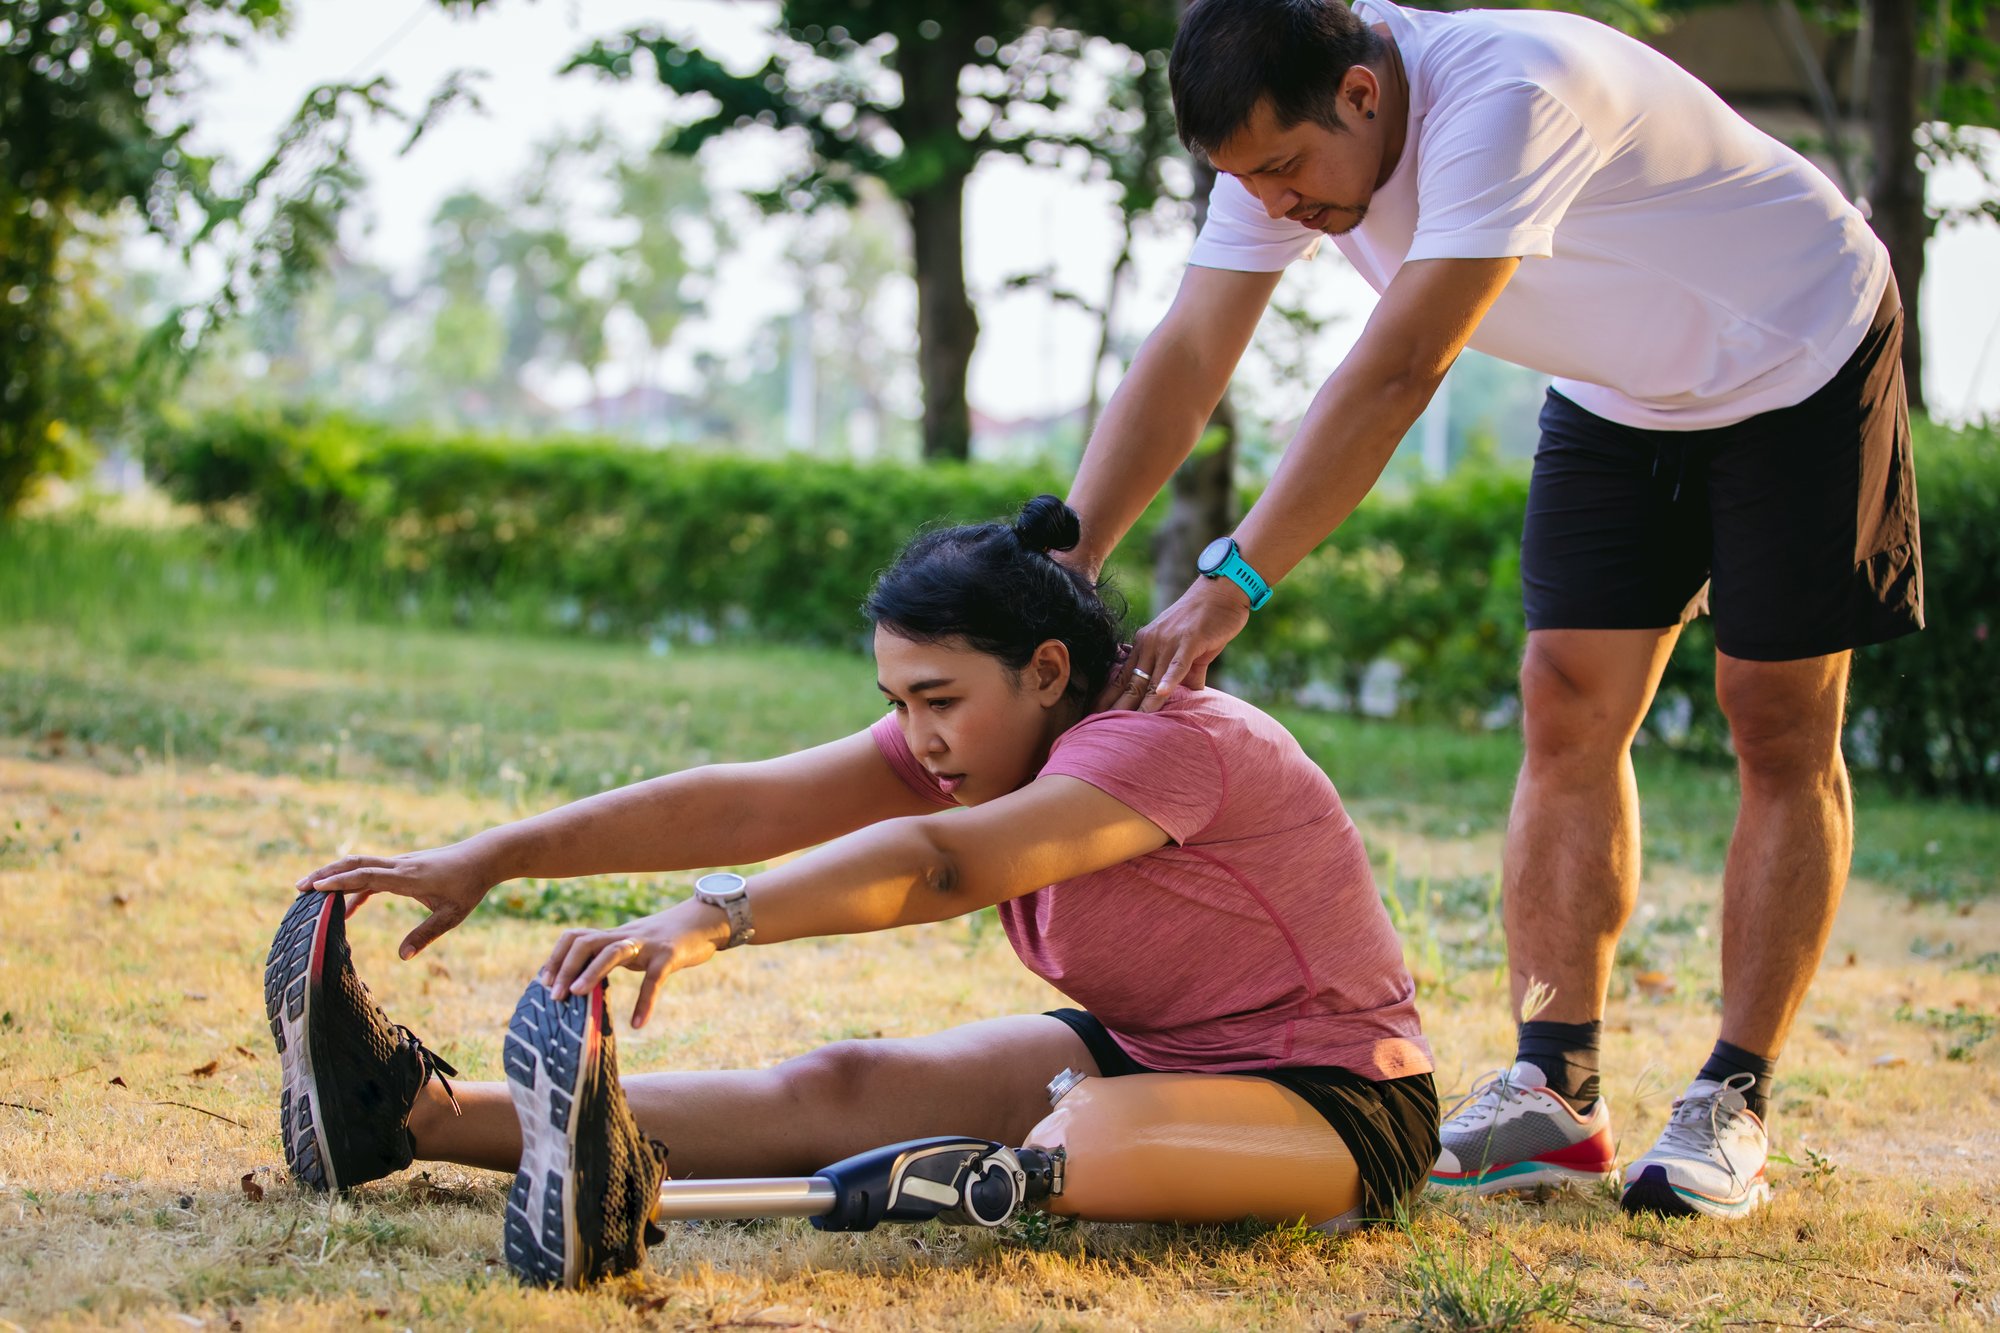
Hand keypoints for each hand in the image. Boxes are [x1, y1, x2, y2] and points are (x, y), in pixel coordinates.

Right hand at [295, 843, 496, 959]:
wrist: (483, 857)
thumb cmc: (469, 886)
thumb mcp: (452, 915)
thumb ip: (426, 934)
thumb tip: (403, 957)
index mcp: (408, 878)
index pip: (367, 877)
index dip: (341, 882)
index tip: (316, 888)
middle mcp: (399, 867)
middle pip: (355, 865)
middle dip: (326, 874)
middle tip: (300, 888)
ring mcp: (399, 864)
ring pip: (360, 866)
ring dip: (336, 876)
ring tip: (310, 893)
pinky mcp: (402, 867)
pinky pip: (372, 874)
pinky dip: (356, 887)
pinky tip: (347, 909)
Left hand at [537, 900, 728, 1028]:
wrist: (705, 920)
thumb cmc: (667, 939)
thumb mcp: (635, 944)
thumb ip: (612, 956)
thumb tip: (585, 983)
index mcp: (615, 936)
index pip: (575, 937)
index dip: (556, 957)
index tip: (543, 982)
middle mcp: (626, 936)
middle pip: (585, 941)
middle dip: (565, 966)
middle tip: (555, 996)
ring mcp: (648, 944)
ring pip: (612, 951)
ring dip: (591, 972)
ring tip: (577, 995)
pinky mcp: (670, 955)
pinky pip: (654, 979)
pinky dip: (644, 1002)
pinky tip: (638, 1023)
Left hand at [1097, 576, 1249, 712]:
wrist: (1222, 589)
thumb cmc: (1206, 621)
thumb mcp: (1190, 651)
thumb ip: (1187, 674)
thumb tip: (1190, 696)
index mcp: (1145, 645)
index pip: (1122, 677)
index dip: (1109, 698)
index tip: (1096, 718)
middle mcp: (1151, 643)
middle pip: (1131, 683)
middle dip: (1117, 708)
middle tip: (1103, 730)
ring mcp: (1168, 641)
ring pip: (1152, 678)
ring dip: (1143, 704)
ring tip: (1132, 727)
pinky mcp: (1189, 640)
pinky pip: (1177, 664)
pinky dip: (1169, 680)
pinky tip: (1162, 695)